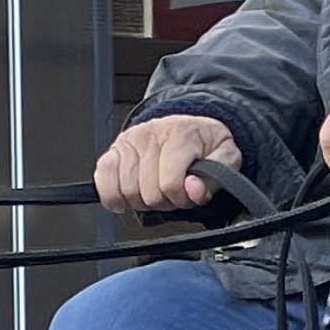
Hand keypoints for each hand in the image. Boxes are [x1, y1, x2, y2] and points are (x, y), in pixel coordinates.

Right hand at [94, 112, 243, 215]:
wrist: (188, 128)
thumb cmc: (205, 147)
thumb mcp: (225, 158)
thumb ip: (216, 177)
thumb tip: (194, 190)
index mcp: (181, 133)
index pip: (171, 183)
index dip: (181, 197)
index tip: (189, 193)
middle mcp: (151, 133)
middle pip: (148, 192)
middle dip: (164, 200)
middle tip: (173, 192)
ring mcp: (129, 140)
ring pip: (127, 190)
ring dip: (143, 201)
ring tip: (156, 190)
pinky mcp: (113, 150)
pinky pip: (103, 178)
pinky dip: (113, 195)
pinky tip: (127, 198)